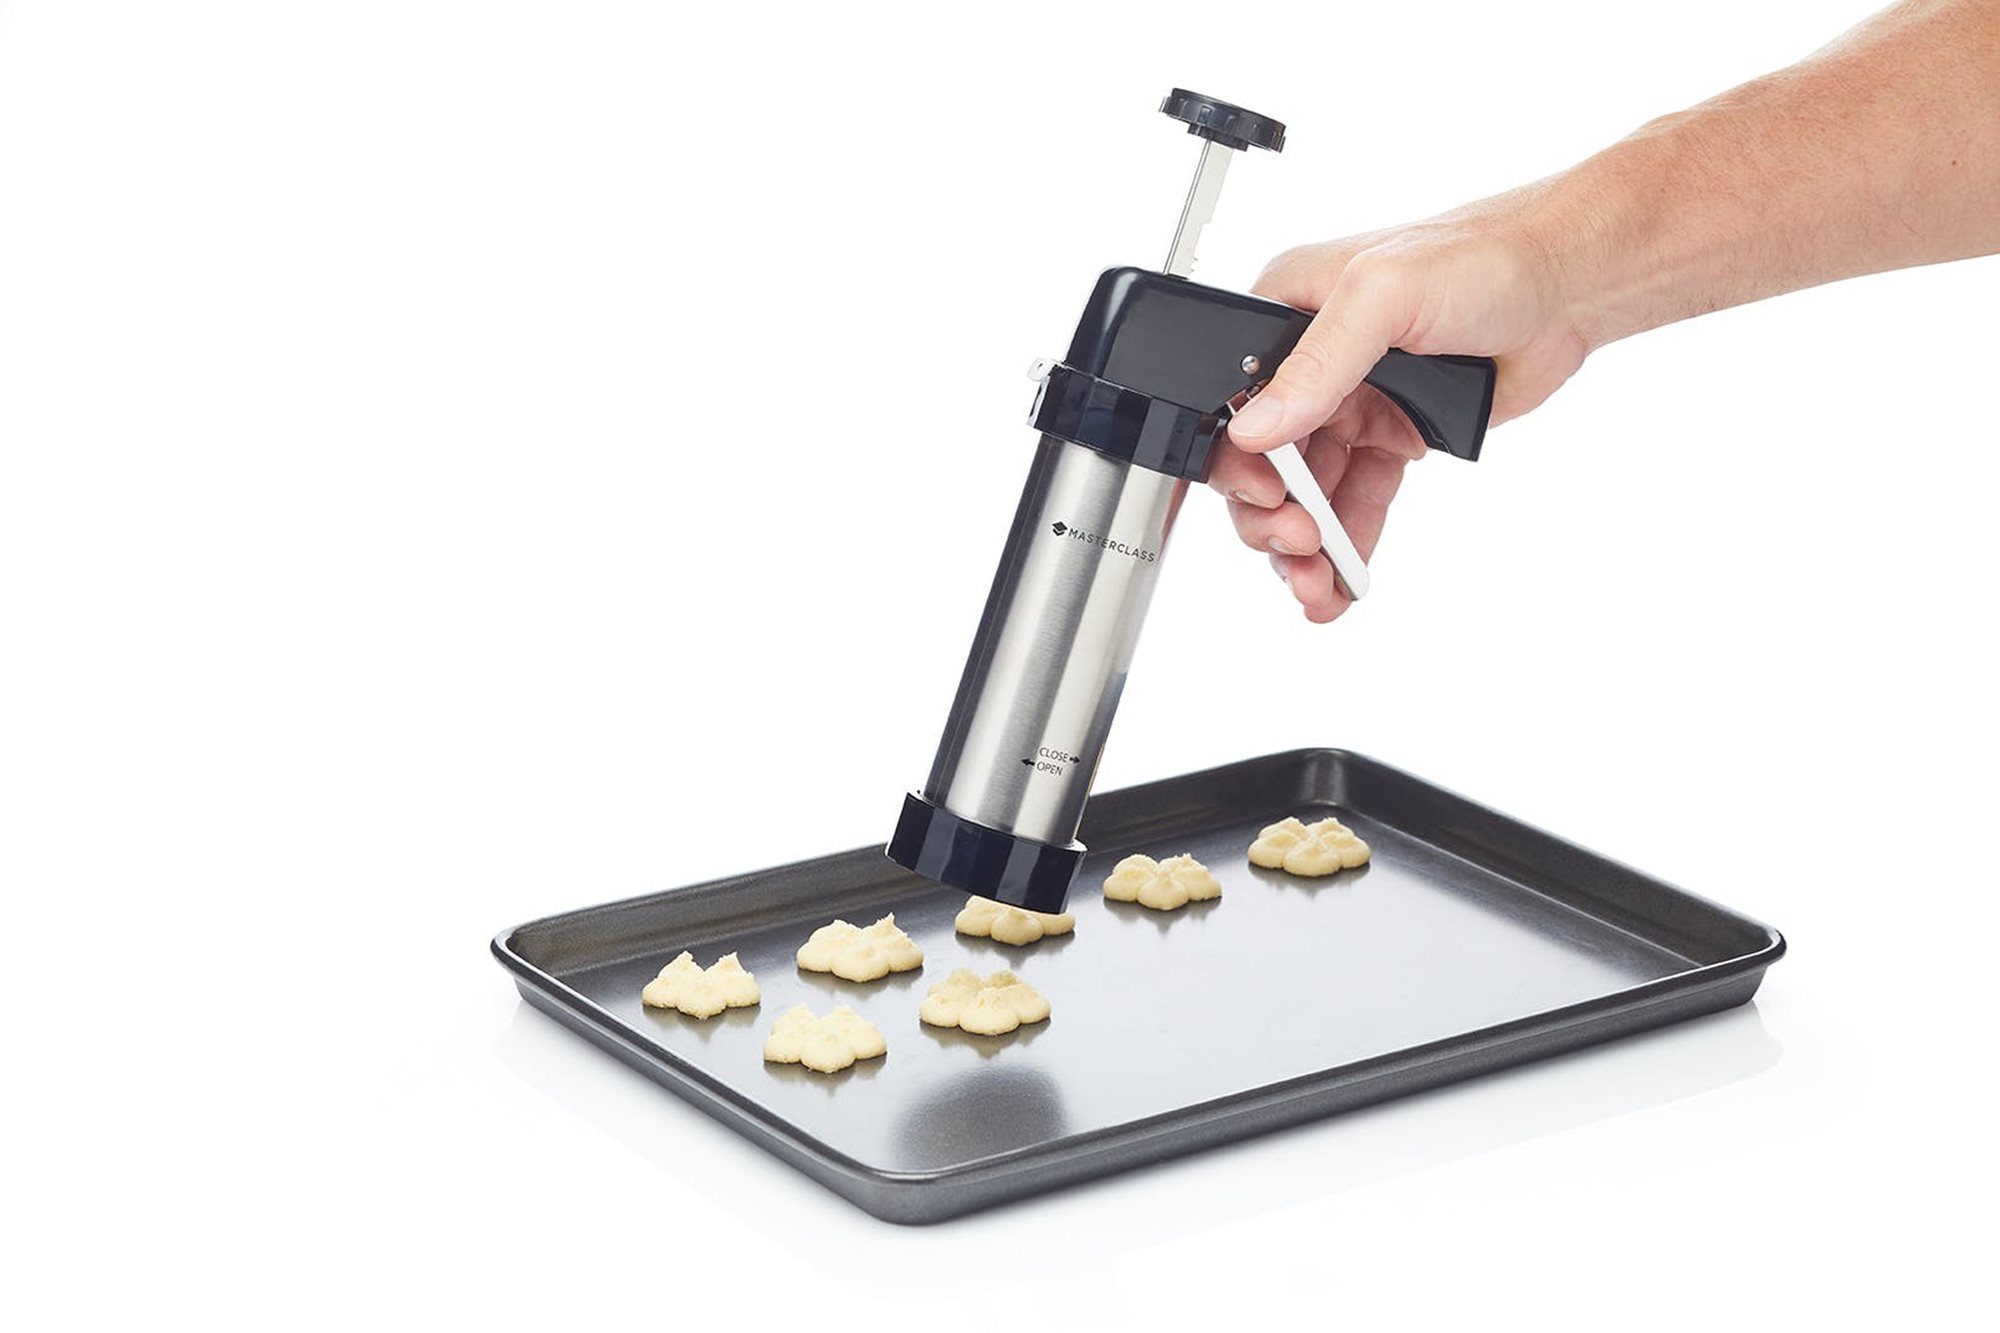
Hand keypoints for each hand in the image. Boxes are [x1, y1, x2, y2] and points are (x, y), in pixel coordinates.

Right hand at [1212, 200, 1590, 620]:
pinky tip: (1344, 579)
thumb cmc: (1481, 259)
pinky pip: (1357, 499)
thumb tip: (1254, 428)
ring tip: (1319, 585)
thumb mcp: (1384, 296)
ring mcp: (1351, 403)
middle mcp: (1310, 361)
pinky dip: (1348, 541)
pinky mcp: (1392, 437)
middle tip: (1301, 545)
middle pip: (1263, 460)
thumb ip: (1317, 364)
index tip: (1267, 499)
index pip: (1232, 402)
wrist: (1568, 284)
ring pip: (1307, 492)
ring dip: (1305, 544)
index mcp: (1286, 312)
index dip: (1240, 460)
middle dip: (1272, 516)